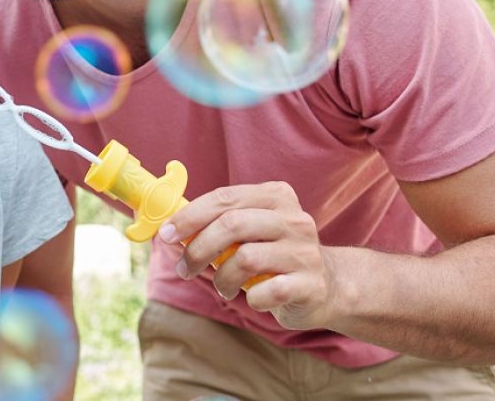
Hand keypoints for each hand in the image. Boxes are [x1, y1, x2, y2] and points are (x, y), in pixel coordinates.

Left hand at [159, 181, 341, 330]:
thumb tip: (170, 232)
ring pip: (246, 259)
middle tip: (184, 269)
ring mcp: (305, 251)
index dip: (190, 216)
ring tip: (222, 287)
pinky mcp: (312, 284)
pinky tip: (254, 298)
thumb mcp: (249, 232)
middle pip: (232, 225)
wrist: (328, 286)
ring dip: (222, 278)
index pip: (224, 198)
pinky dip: (252, 298)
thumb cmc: (274, 255)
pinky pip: (268, 291)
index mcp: (276, 196)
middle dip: (198, 249)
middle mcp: (294, 219)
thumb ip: (215, 227)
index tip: (166, 234)